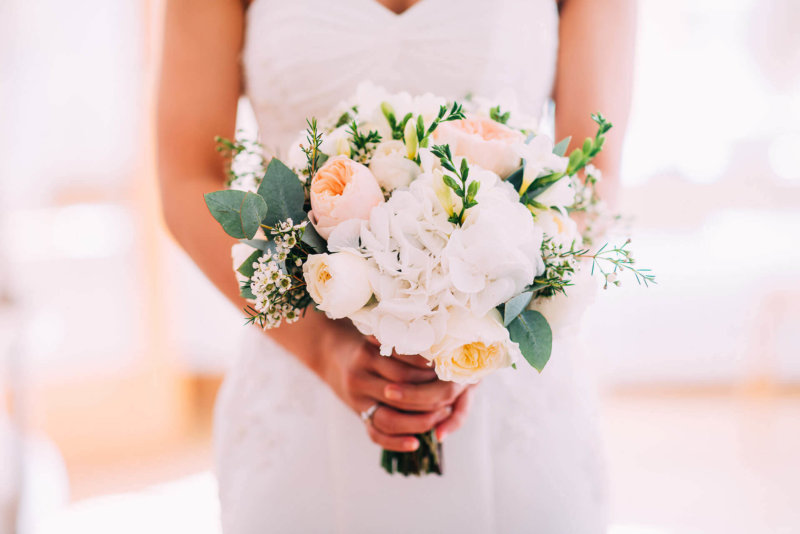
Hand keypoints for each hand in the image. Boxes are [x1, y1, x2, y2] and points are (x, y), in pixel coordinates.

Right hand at [318, 320, 466, 451]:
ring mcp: (357, 400)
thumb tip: (439, 354)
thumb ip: (403, 344)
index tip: (447, 371)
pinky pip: (376, 435)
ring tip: (442, 414)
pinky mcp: (359, 416)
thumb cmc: (367, 344)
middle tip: (451, 394)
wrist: (330, 355)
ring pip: (390, 418)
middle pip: (400, 393)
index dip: (428, 372)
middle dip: (429, 396)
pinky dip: (397, 442)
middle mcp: (359, 378)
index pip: (403, 368)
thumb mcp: (380, 337)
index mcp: (367, 355)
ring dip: (419, 420)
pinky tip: (415, 443)